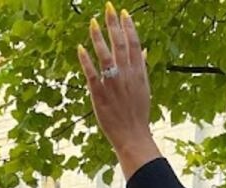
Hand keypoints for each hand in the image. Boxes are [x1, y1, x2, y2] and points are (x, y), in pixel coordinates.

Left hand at [78, 7, 160, 180]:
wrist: (133, 136)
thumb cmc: (137, 114)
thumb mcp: (144, 89)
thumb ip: (141, 68)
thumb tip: (142, 51)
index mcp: (138, 73)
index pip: (134, 44)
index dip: (129, 28)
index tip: (123, 13)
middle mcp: (126, 75)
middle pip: (120, 45)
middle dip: (114, 25)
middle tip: (108, 7)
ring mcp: (113, 85)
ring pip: (106, 56)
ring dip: (99, 38)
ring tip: (93, 22)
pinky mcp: (100, 95)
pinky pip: (92, 75)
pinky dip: (86, 61)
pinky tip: (80, 48)